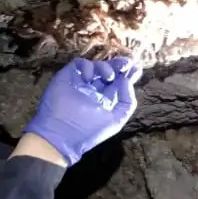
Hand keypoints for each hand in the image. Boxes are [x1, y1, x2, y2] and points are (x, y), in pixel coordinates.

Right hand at [23, 57, 141, 164]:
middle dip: (119, 66)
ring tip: (109, 76)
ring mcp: (80, 83)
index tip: (136, 69)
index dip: (128, 75)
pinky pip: (79, 64)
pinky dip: (87, 67)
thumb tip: (127, 81)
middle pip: (109, 72)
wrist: (60, 134)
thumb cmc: (89, 131)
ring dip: (106, 67)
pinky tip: (89, 77)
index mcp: (104, 101)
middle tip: (127, 63)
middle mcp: (93, 91)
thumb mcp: (115, 120)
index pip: (118, 84)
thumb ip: (126, 102)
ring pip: (96, 66)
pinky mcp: (67, 77)